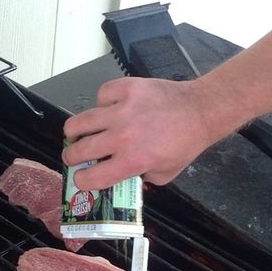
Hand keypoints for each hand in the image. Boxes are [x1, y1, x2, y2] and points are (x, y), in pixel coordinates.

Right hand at [61, 75, 227, 190]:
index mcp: (133, 161)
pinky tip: (109, 108)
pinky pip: (101, 95)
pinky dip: (102, 102)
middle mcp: (124, 137)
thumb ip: (140, 180)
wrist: (200, 110)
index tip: (81, 178)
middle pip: (78, 150)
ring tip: (78, 132)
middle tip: (74, 156)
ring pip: (80, 122)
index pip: (91, 178)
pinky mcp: (127, 89)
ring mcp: (123, 110)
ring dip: (75, 131)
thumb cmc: (185, 142)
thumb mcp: (165, 174)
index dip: (81, 181)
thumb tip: (121, 179)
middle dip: (71, 157)